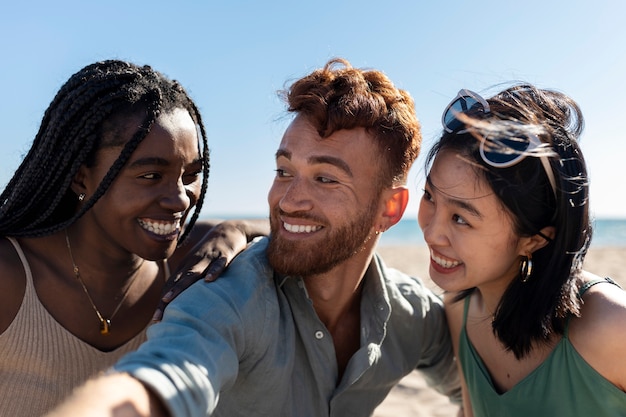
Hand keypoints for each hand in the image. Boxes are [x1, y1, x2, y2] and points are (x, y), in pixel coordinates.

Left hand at [152, 220, 267, 321]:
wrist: (229, 230)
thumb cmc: (211, 253)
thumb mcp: (198, 266)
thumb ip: (189, 281)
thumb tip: (182, 304)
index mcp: (186, 267)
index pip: (170, 285)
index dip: (162, 302)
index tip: (155, 320)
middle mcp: (193, 263)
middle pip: (177, 282)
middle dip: (166, 299)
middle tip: (157, 316)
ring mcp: (208, 258)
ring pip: (193, 273)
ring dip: (181, 286)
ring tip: (169, 299)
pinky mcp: (224, 255)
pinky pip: (218, 264)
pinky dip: (214, 271)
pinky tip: (209, 280)